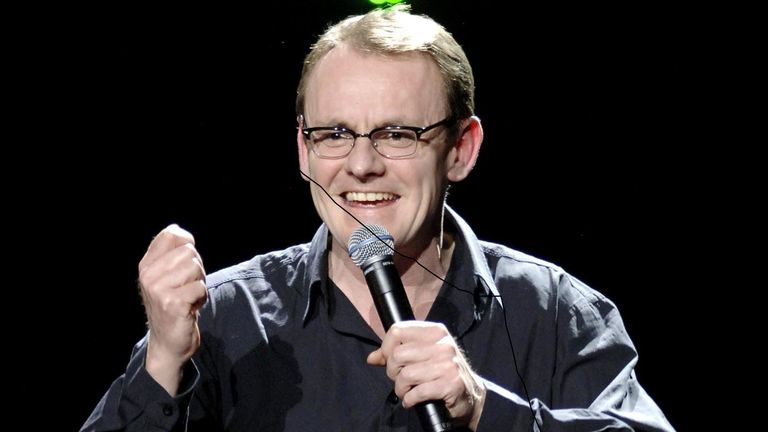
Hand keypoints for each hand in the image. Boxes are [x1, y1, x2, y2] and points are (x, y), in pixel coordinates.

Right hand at [138, 224, 206, 394]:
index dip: (187, 242)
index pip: (171, 234)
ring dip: (199, 284)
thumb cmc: (172, 305)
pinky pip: (200, 288)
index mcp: (146, 265)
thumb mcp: (166, 277)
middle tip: (188, 287)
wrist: (167, 343)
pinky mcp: (172, 303)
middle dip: (197, 269)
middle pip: (189, 252)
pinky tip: (190, 308)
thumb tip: (178, 230)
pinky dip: (202, 298)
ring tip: (189, 297)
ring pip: (196, 268)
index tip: (187, 261)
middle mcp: (148, 275)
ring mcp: (158, 290)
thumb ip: (171, 254)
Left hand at [366, 321, 485, 429]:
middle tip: (401, 379)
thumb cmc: (443, 372)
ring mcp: (448, 364)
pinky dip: (409, 399)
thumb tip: (372, 357)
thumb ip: (396, 353)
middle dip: (393, 371)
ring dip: (401, 388)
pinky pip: (417, 392)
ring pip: (405, 375)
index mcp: (435, 331)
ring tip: (407, 391)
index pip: (397, 330)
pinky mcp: (450, 384)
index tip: (390, 359)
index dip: (387, 347)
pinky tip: (413, 400)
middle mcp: (443, 344)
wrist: (472, 395)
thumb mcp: (423, 355)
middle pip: (398, 354)